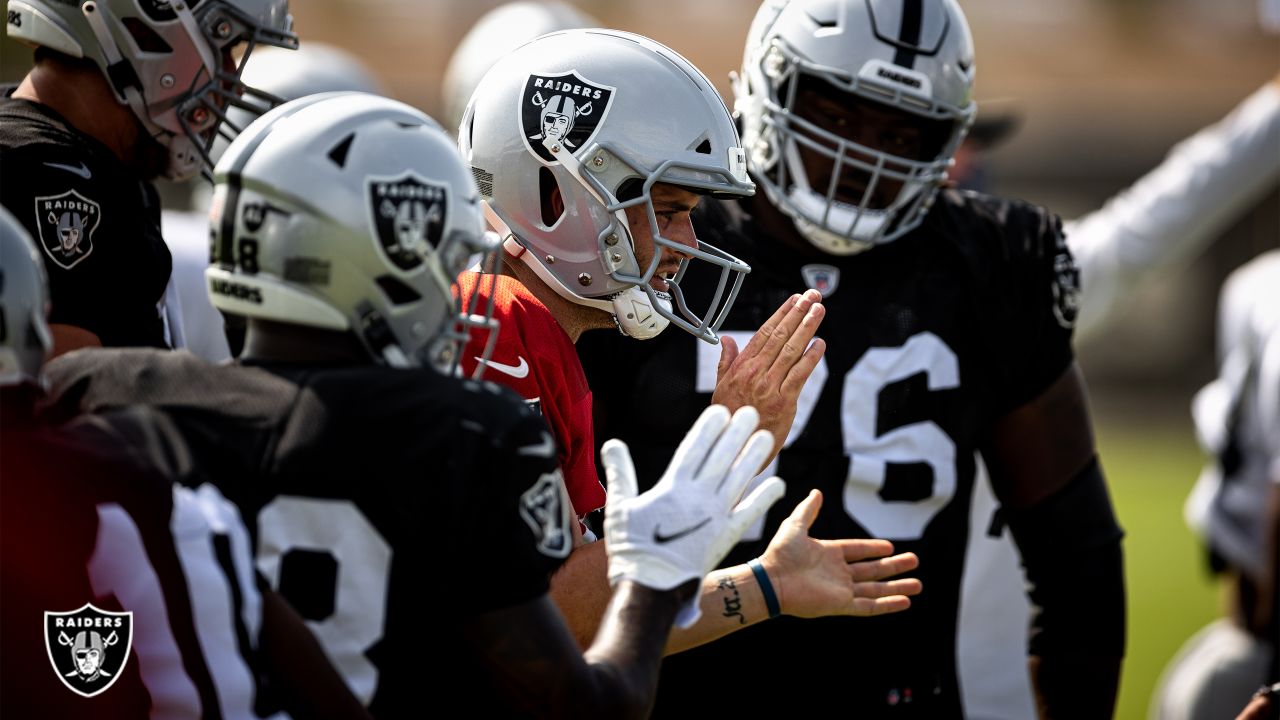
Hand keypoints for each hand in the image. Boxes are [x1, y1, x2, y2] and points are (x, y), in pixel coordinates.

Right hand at [603, 405, 785, 625]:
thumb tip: (611, 443)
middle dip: (736, 434)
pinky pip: (750, 513)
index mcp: (672, 488)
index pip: (695, 449)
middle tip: (752, 413)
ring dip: (754, 457)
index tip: (721, 411)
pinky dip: (764, 498)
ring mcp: (715, 517)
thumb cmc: (632, 547)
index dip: (709, 428)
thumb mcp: (619, 506)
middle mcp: (698, 497)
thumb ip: (620, 473)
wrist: (651, 588)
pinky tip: (778, 484)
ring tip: (767, 437)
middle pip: (722, 458)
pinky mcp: (727, 537)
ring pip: (739, 479)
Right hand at [711, 289, 825, 462]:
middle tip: (812, 296)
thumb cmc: (728, 419)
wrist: (733, 449)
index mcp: (741, 367)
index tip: (794, 300)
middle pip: (780, 336)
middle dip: (798, 313)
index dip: (781, 314)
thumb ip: (726, 362)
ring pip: (791, 350)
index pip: (764, 333)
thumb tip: (727, 340)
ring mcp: (770, 386)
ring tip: (818, 310)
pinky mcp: (784, 402)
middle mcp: (755, 373)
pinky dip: (811, 358)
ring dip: (807, 328)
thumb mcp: (720, 388)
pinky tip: (820, 344)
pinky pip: (800, 375)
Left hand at [759, 490, 920, 617]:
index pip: (857, 551)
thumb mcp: (795, 525)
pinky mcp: (841, 605)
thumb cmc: (779, 554)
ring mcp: (840, 590)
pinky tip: (905, 601)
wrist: (771, 580)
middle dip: (894, 566)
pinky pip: (869, 606)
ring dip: (896, 586)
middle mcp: (837, 573)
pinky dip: (887, 604)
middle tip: (914, 561)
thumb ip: (808, 510)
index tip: (891, 547)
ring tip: (918, 584)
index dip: (874, 549)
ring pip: (875, 589)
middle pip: (872, 570)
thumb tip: (817, 492)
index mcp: (828, 554)